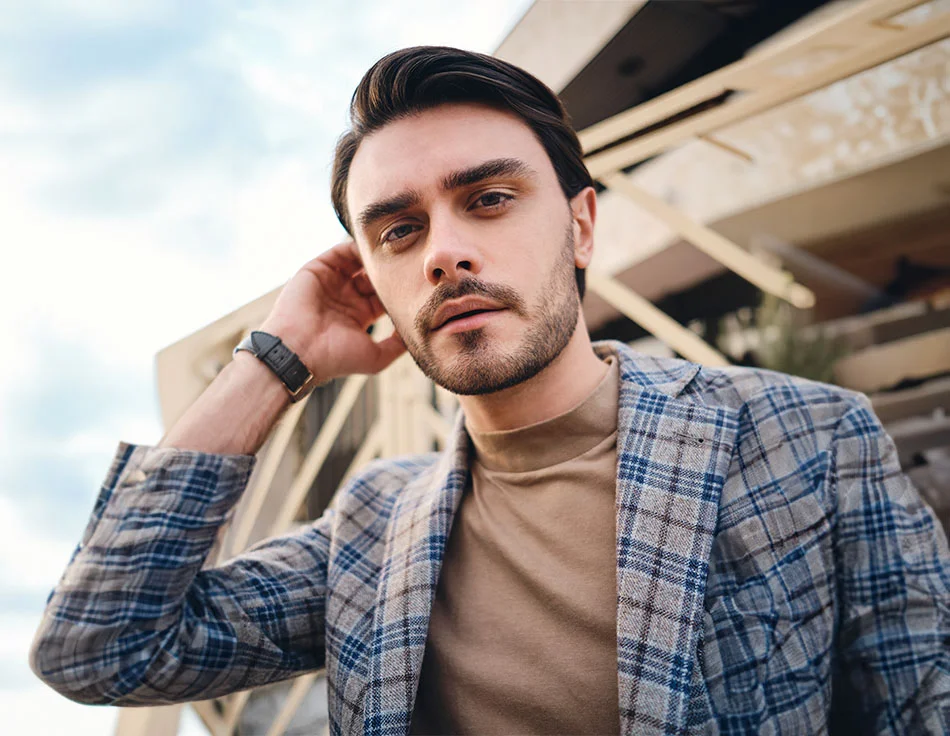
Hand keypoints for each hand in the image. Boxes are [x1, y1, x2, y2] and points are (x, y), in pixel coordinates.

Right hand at [259, 241, 405, 382]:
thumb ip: (397, 345)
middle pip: (374, 276)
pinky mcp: (318, 269)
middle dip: (390, 269)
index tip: (418, 281)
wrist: (299, 351)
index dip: (400, 288)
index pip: (384, 295)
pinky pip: (341, 251)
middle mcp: (346, 297)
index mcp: (359, 315)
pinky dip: (357, 246)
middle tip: (411, 261)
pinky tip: (375, 248)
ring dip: (376, 257)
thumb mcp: (375, 357)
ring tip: (395, 250)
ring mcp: (332, 282)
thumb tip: (417, 331)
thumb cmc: (336, 358)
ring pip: (359, 262)